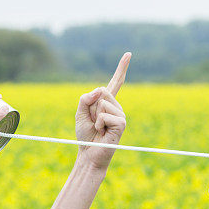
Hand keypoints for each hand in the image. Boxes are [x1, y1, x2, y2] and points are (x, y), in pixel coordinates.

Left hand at [75, 52, 130, 170]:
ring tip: (98, 129)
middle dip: (91, 107)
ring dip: (94, 117)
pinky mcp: (122, 124)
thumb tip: (100, 90)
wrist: (89, 154)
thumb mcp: (80, 113)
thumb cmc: (85, 136)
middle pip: (101, 91)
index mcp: (107, 103)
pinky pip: (105, 115)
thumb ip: (86, 98)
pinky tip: (102, 132)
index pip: (116, 82)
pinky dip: (99, 124)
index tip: (129, 54)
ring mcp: (121, 115)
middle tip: (93, 123)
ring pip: (102, 103)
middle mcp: (116, 107)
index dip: (122, 68)